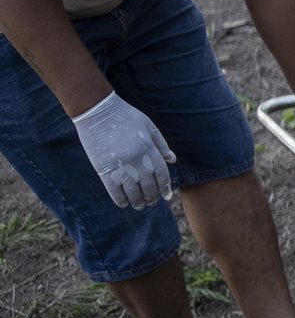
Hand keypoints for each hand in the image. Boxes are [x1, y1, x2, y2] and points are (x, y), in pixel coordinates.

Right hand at [71, 92, 175, 209]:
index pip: (162, 175)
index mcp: (150, 150)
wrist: (98, 111)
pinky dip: (120, 199)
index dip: (165, 187)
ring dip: (137, 201)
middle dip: (151, 197)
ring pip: (133, 192)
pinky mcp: (104, 169)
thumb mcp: (149, 127)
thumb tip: (172, 159)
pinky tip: (123, 204)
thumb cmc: (125, 116)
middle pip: (149, 186)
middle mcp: (137, 161)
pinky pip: (114, 190)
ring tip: (140, 206)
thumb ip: (161, 145)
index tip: (166, 195)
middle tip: (151, 202)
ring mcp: (120, 166)